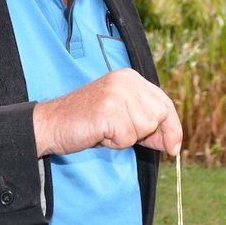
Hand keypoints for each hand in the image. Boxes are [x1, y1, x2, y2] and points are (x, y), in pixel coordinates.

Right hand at [33, 69, 182, 157]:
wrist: (51, 124)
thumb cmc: (85, 123)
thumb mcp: (122, 120)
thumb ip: (148, 127)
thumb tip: (174, 144)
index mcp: (130, 77)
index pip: (165, 102)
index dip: (172, 127)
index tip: (174, 147)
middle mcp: (126, 80)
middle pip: (159, 116)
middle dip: (144, 133)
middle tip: (115, 131)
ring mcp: (117, 93)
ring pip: (144, 128)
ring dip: (126, 138)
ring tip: (104, 129)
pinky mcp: (109, 109)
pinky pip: (128, 138)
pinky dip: (114, 143)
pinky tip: (98, 133)